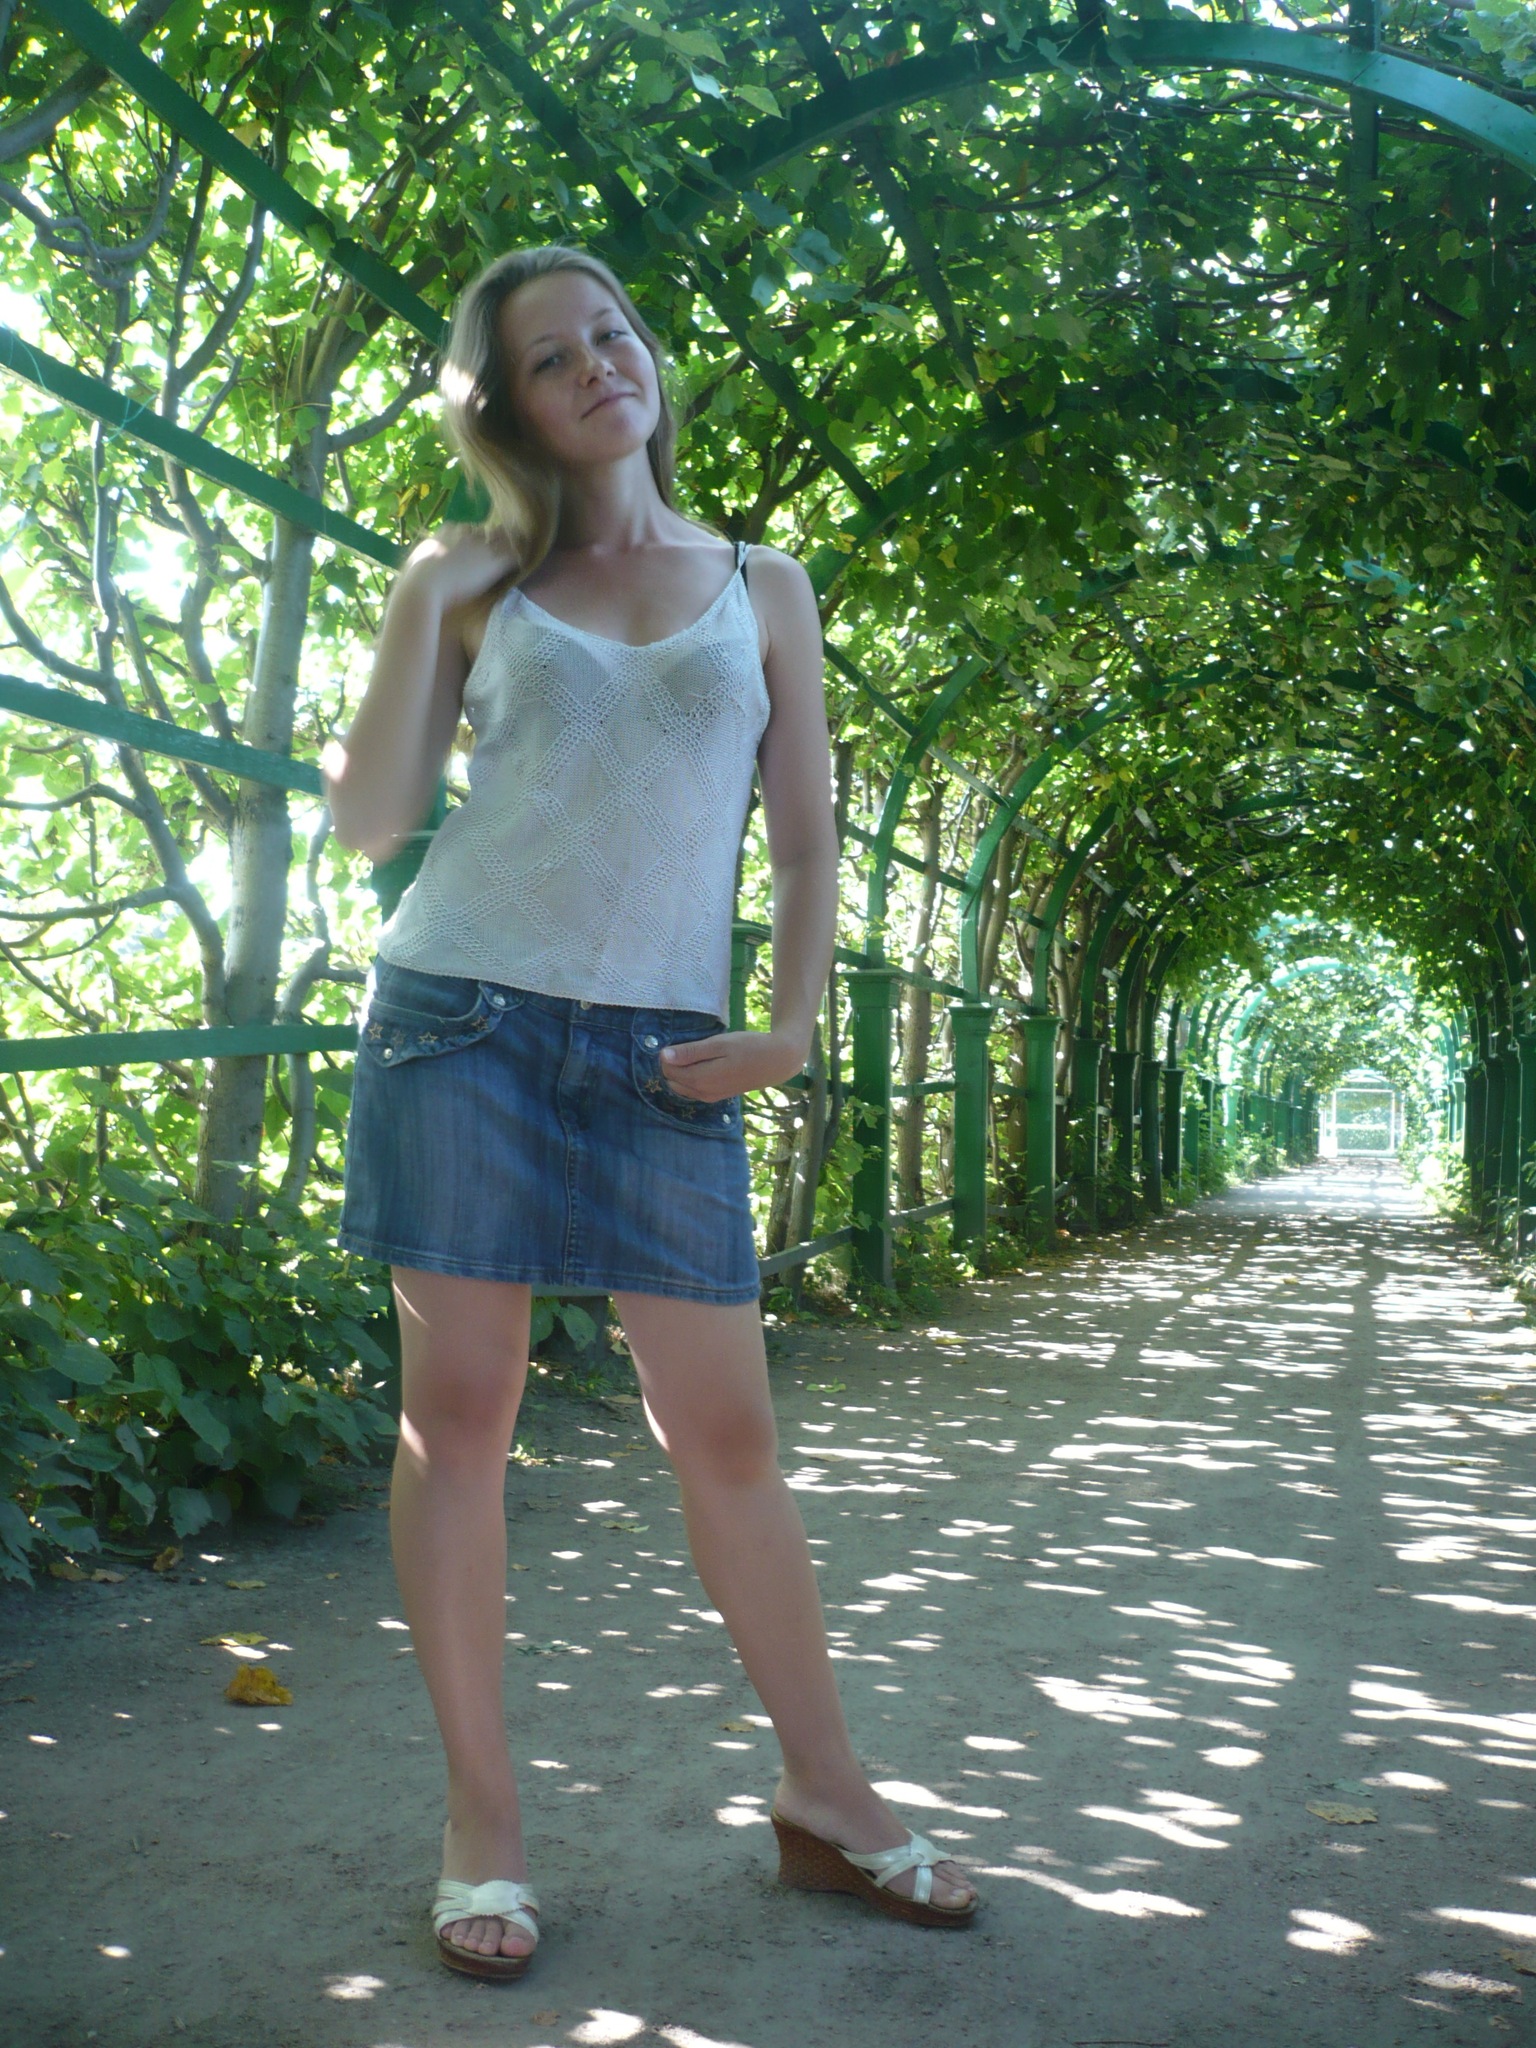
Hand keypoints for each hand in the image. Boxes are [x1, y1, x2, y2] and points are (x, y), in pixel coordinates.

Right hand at [399, 523, 518, 611]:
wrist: (421, 588)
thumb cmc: (413, 582)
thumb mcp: (417, 564)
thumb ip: (422, 562)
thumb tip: (415, 570)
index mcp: (447, 530)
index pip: (466, 529)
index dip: (472, 542)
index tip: (472, 555)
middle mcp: (467, 532)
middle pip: (487, 532)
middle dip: (492, 542)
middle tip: (498, 555)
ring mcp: (483, 545)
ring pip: (505, 539)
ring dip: (510, 548)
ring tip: (517, 556)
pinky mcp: (495, 561)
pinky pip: (515, 555)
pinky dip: (520, 559)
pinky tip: (522, 566)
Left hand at [659, 1026, 807, 1101]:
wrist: (776, 1062)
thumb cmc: (748, 1047)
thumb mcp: (719, 1044)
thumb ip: (691, 1052)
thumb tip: (663, 1056)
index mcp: (700, 1079)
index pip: (668, 1070)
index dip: (668, 1055)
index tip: (679, 1041)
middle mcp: (702, 1093)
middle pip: (672, 1080)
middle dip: (673, 1065)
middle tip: (688, 1047)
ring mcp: (710, 1097)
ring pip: (682, 1087)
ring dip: (681, 1072)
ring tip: (696, 1054)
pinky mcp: (717, 1096)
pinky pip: (693, 1091)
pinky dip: (690, 1079)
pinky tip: (702, 1065)